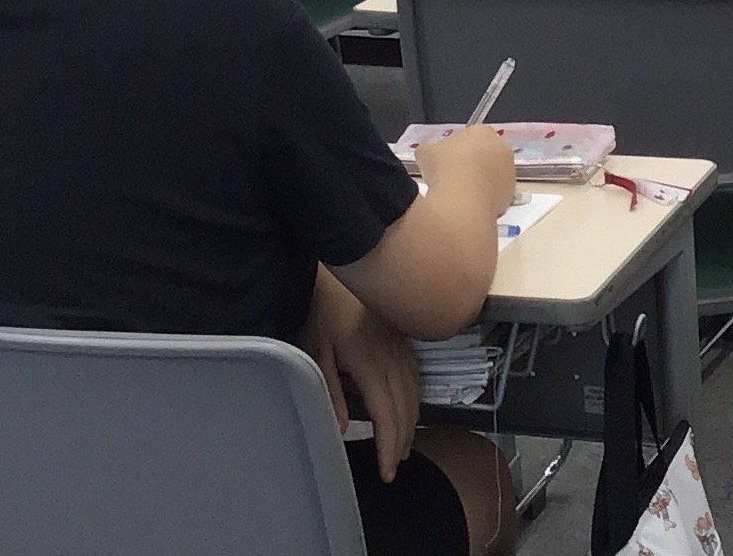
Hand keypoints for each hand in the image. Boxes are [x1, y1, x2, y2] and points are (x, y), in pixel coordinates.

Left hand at [304, 271, 419, 481]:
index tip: (386, 471)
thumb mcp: (315, 349)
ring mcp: (401, 345)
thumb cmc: (321, 308)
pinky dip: (416, 399)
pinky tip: (410, 410)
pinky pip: (417, 375)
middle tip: (394, 467)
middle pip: (405, 408)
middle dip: (401, 442)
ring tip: (404, 448)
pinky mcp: (403, 338)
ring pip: (415, 393)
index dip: (387, 445)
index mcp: (368, 361)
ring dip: (412, 424)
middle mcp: (391, 356)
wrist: (343, 261)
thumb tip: (342, 428)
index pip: (385, 413)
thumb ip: (330, 390)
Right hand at [414, 125, 515, 216]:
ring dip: (479, 182)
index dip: (457, 149)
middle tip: (452, 176)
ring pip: (492, 175)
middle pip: (486, 155)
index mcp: (484, 131)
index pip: (471, 136)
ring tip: (459, 193)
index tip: (446, 160)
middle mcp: (502, 149)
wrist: (460, 201)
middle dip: (472, 164)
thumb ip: (431, 150)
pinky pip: (494, 194)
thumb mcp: (425, 152)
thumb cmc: (443, 168)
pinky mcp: (510, 196)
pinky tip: (468, 205)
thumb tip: (431, 156)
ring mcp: (510, 173)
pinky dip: (483, 198)